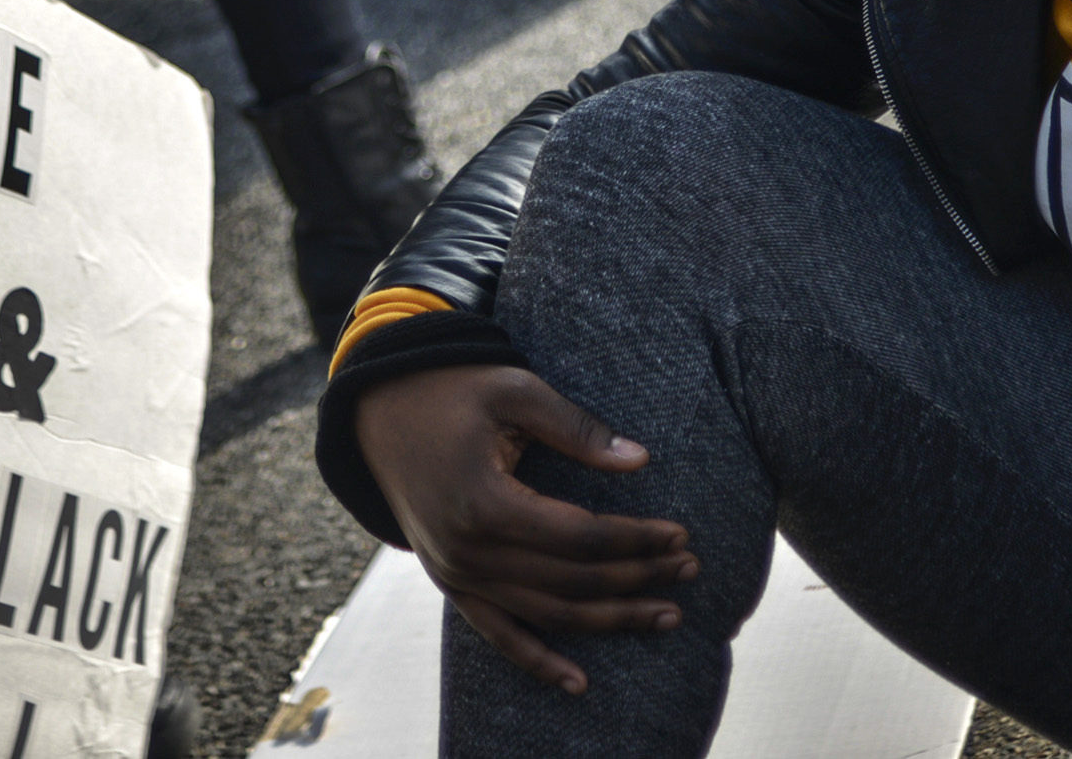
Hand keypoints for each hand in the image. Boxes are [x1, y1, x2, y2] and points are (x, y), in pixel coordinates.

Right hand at [358, 364, 697, 694]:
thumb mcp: (514, 391)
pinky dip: (538, 661)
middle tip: (690, 570)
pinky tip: (579, 681)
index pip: (580, 539)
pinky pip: (498, 634)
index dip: (635, 541)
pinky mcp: (450, 583)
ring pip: (546, 615)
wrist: (381, 412)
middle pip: (571, 583)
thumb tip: (641, 460)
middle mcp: (468, 552)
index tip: (680, 534)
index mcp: (485, 503)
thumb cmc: (453, 390)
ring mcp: (456, 575)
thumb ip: (577, 429)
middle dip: (637, 580)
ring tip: (665, 616)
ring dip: (609, 621)